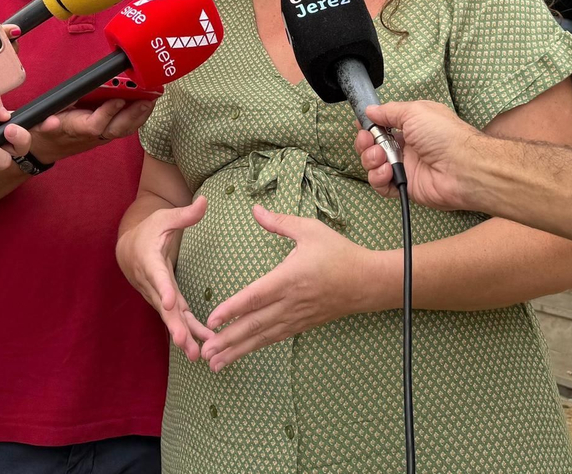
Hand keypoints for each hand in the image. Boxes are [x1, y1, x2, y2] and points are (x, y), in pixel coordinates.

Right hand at [28, 99, 154, 164]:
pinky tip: (147, 104)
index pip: (95, 125)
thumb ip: (44, 124)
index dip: (108, 113)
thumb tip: (51, 121)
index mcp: (74, 130)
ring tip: (153, 97)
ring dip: (139, 115)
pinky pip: (124, 127)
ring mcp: (100, 137)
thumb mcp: (37, 125)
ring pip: (123, 129)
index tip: (119, 99)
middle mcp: (91, 136)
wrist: (46, 148)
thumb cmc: (43, 131)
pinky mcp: (105, 134)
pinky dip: (137, 117)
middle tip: (148, 98)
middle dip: (133, 114)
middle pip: (116, 129)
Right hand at [116, 197, 215, 360]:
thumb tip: (205, 201)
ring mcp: (158, 296)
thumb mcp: (165, 218)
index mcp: (150, 261)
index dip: (163, 289)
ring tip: (196, 355)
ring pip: (170, 319)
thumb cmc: (149, 230)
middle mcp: (152, 283)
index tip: (169, 302)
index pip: (157, 276)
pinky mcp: (166, 303)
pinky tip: (204, 347)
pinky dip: (188, 333)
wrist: (130, 248)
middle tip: (183, 342)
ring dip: (182, 336)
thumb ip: (185, 214)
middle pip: (163, 307)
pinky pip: (177, 319)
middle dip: (173, 325)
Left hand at [200, 204, 379, 372]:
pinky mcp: (301, 325)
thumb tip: (255, 209)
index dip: (232, 309)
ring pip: (262, 336)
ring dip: (237, 350)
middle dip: (227, 340)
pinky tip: (240, 353)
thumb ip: (280, 223)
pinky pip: (274, 338)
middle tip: (204, 353)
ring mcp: (296, 317)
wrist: (367, 282)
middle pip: (254, 324)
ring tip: (214, 363)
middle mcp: (290, 302)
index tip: (211, 320)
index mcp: (289, 278)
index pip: (255, 297)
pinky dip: (255, 347)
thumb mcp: (310, 230)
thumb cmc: (338, 253)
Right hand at [355, 100, 487, 210]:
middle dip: (365, 142)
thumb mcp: (415, 111)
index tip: (362, 125)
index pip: (383, 126)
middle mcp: (408, 146)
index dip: (370, 126)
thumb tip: (371, 110)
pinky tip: (386, 171)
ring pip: (374, 165)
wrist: (463, 168)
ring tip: (381, 156)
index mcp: (412, 126)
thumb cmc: (444, 135)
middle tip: (368, 140)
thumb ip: (389, 111)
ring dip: (370, 159)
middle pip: (374, 145)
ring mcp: (406, 167)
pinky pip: (382, 185)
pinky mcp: (405, 186)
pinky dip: (378, 178)